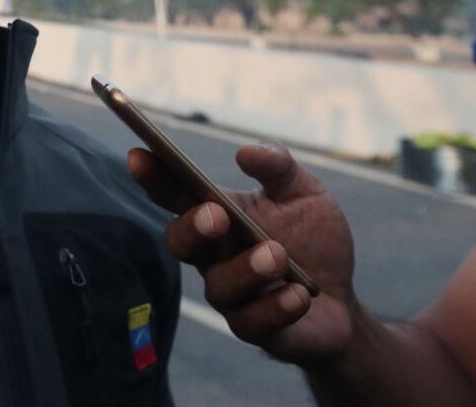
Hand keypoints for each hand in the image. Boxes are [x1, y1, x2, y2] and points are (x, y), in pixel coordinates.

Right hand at [129, 143, 356, 363]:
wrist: (342, 299)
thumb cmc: (312, 239)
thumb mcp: (303, 192)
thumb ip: (278, 166)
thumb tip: (245, 152)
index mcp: (217, 214)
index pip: (175, 194)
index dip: (154, 176)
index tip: (139, 154)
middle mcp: (213, 255)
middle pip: (179, 243)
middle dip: (191, 228)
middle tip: (216, 214)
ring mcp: (231, 295)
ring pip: (218, 288)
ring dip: (245, 270)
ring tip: (278, 255)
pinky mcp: (256, 328)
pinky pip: (252, 323)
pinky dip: (275, 307)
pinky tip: (299, 295)